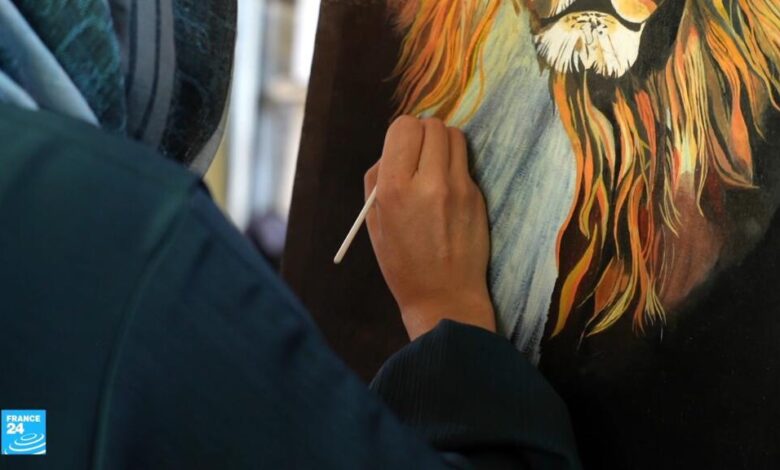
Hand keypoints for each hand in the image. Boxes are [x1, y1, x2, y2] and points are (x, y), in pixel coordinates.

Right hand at [364, 116, 495, 339]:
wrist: (444, 296)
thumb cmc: (402, 262)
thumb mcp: (373, 222)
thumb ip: (378, 178)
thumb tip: (394, 149)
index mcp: (394, 188)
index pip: (404, 127)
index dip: (402, 133)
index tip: (401, 148)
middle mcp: (429, 182)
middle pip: (432, 125)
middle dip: (423, 133)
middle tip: (419, 155)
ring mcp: (458, 188)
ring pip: (455, 136)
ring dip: (442, 143)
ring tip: (434, 167)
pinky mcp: (477, 196)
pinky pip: (465, 163)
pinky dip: (454, 167)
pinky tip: (448, 191)